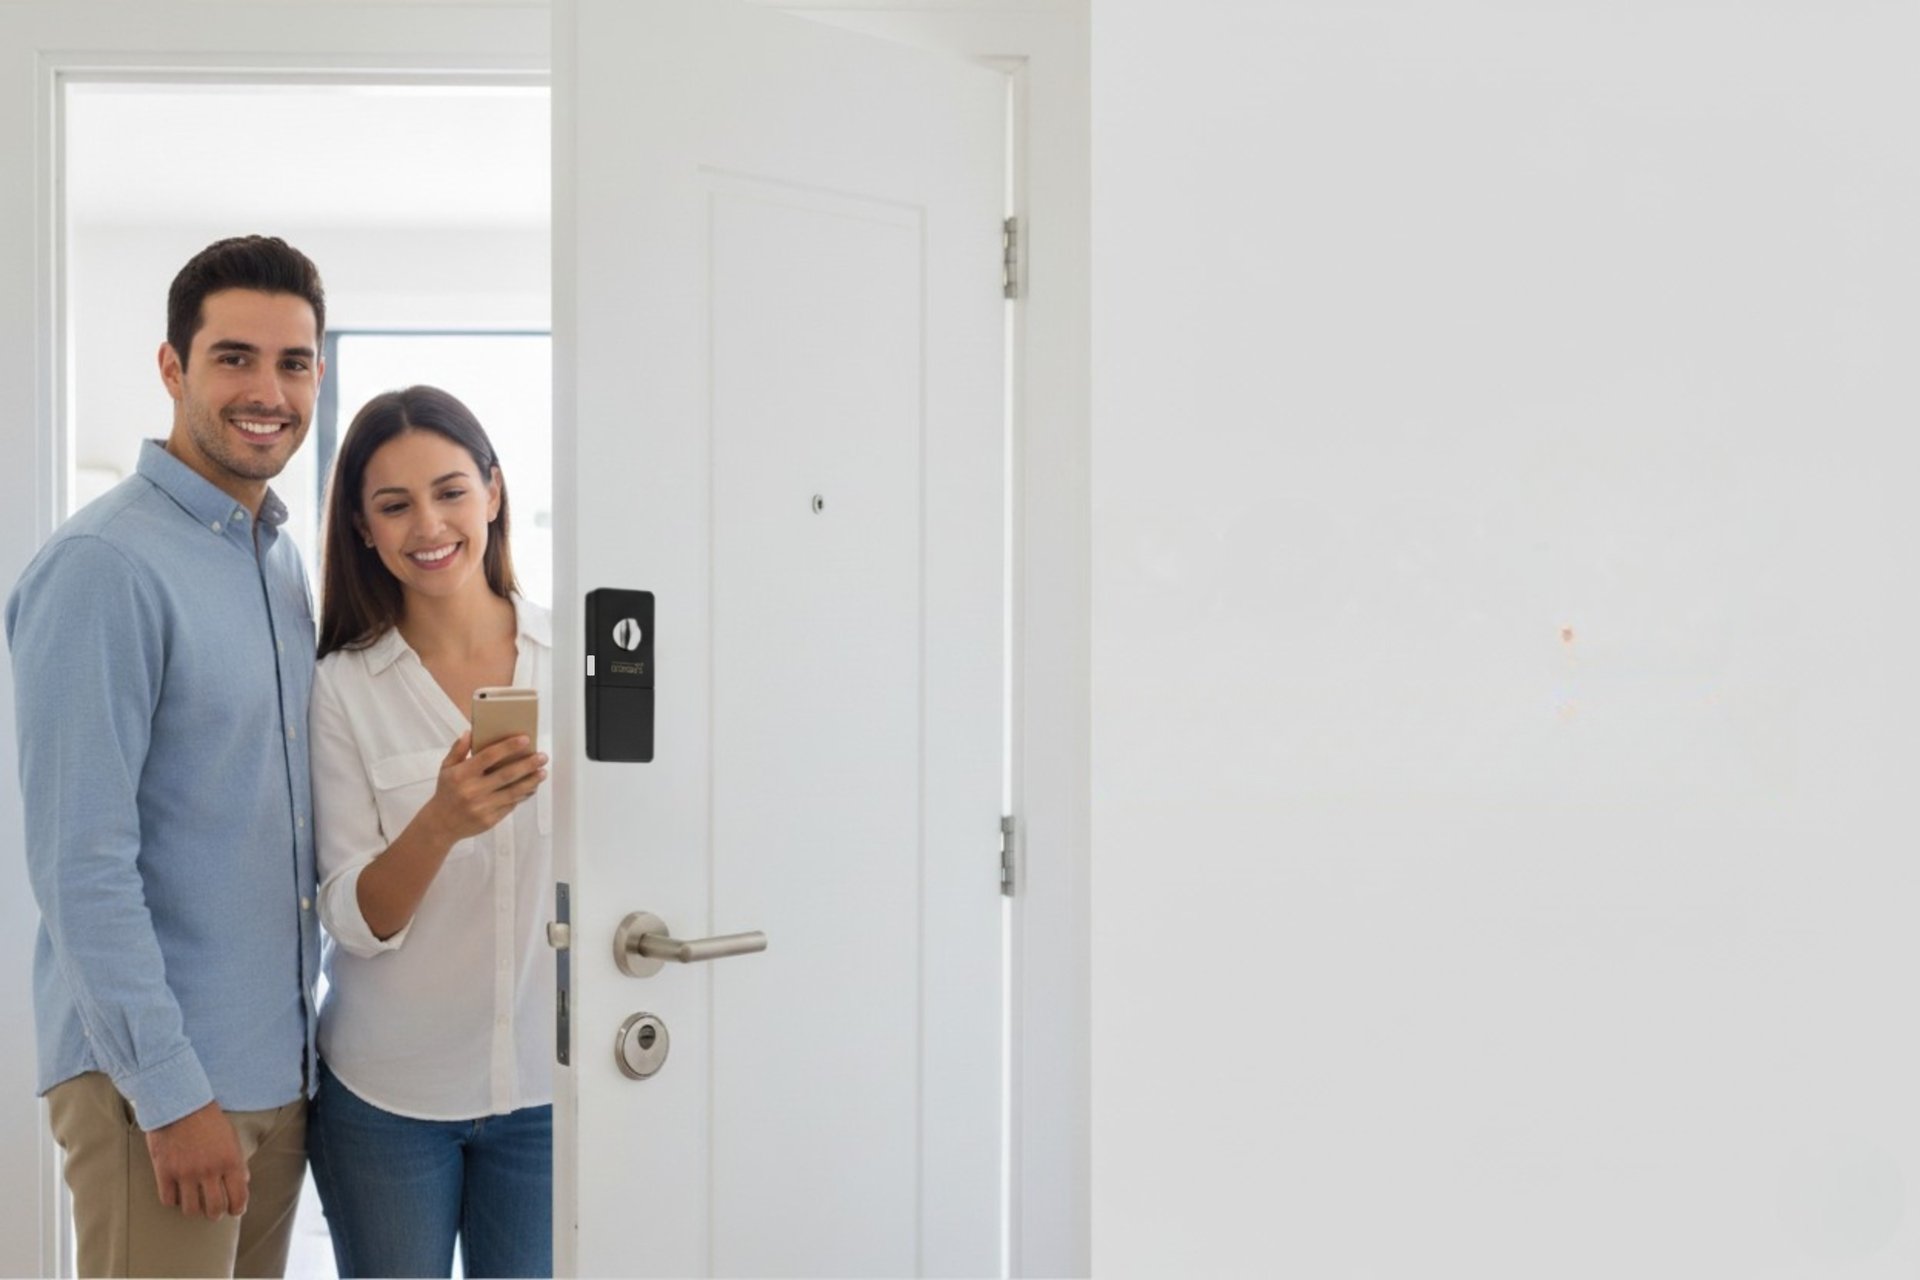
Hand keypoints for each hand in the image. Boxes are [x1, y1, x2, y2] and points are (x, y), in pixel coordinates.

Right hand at [145, 1100, 246, 1218]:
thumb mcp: (231, 1137)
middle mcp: (209, 1170)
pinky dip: (173, 1201)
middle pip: (214, 1209)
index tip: (234, 1211)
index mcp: (230, 1161)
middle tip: (213, 1212)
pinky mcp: (164, 1172)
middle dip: (215, 1214)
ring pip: (191, 1209)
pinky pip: (169, 1200)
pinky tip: (177, 1194)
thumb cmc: (208, 1119)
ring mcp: (186, 1173)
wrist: (180, 1103)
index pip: (238, 1197)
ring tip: (194, 1205)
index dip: (237, 1209)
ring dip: (194, 1210)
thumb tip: (242, 1182)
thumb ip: (237, 1162)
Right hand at [420, 731, 548, 843]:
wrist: (441, 824)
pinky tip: (531, 787)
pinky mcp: (489, 820)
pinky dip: (523, 795)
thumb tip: (471, 731)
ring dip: (531, 782)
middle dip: (528, 764)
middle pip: (506, 775)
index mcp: (462, 774)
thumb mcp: (446, 768)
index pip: (488, 757)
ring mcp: (482, 807)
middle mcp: (472, 790)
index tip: (525, 739)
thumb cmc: (446, 791)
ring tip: (542, 772)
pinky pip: (510, 805)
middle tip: (543, 756)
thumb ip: (458, 749)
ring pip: (513, 792)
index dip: (508, 747)